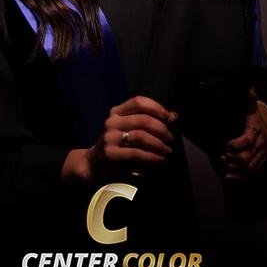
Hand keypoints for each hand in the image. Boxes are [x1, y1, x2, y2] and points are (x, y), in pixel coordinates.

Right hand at [61, 96, 177, 183]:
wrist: (94, 164)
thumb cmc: (117, 144)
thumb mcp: (129, 128)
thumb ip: (149, 120)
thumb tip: (173, 116)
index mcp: (116, 112)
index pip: (138, 102)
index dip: (155, 106)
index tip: (168, 116)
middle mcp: (111, 122)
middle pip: (142, 119)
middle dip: (161, 129)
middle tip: (171, 139)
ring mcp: (109, 138)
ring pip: (140, 136)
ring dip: (158, 143)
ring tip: (167, 150)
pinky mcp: (111, 154)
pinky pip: (136, 153)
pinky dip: (152, 156)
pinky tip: (159, 158)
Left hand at [221, 87, 266, 180]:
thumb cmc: (257, 119)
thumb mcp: (253, 109)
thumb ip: (250, 100)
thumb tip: (250, 89)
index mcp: (256, 133)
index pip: (247, 140)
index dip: (236, 144)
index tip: (226, 144)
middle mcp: (259, 146)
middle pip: (246, 157)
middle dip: (232, 158)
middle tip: (221, 155)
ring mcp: (259, 156)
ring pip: (248, 167)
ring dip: (234, 168)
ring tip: (223, 164)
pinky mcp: (258, 163)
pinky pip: (250, 173)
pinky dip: (239, 176)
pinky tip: (228, 176)